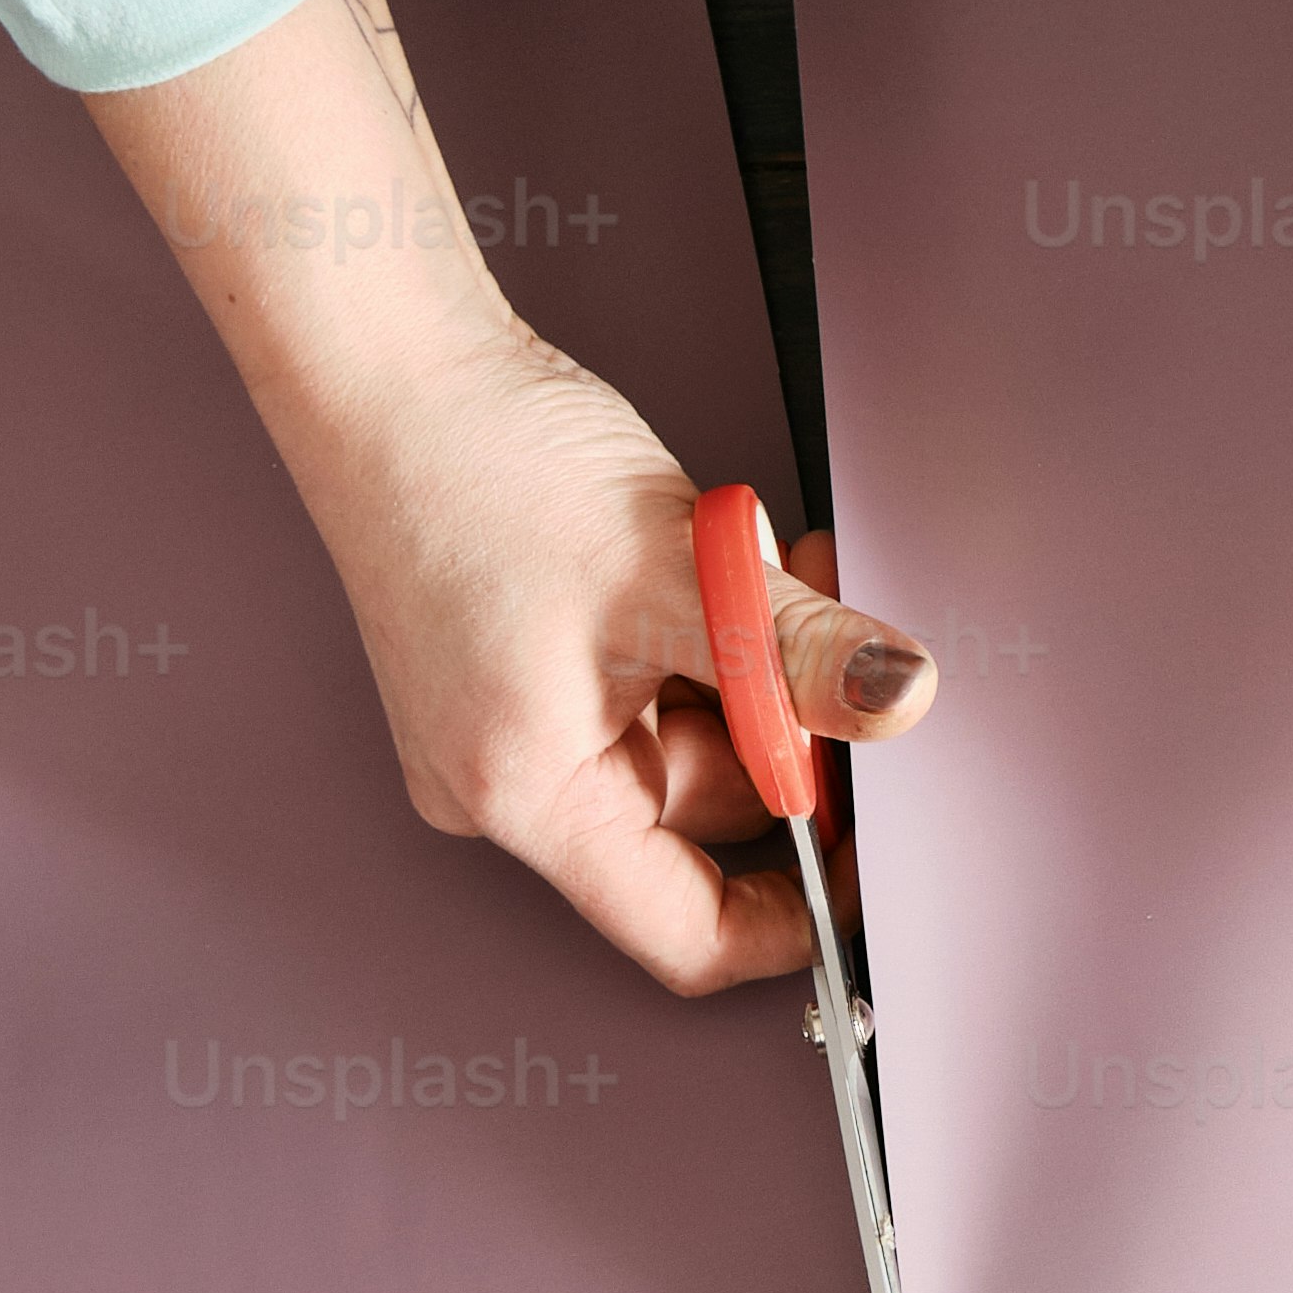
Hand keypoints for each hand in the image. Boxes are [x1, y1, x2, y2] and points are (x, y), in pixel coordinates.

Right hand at [296, 318, 934, 992]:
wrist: (391, 362)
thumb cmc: (476, 462)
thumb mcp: (679, 573)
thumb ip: (803, 654)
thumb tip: (900, 699)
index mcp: (527, 797)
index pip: (685, 930)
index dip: (798, 913)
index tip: (876, 861)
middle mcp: (507, 778)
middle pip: (705, 813)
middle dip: (789, 724)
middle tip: (838, 638)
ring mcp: (512, 720)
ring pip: (691, 729)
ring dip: (756, 659)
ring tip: (775, 565)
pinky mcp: (525, 662)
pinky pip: (652, 677)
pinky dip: (707, 631)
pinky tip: (727, 559)